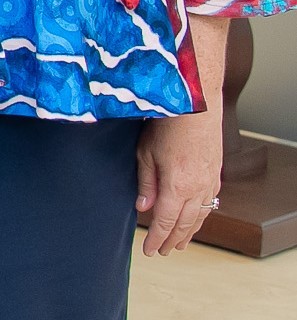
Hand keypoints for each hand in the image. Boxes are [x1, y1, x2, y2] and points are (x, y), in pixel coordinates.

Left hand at [138, 109, 220, 254]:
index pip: (166, 222)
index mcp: (177, 186)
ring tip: (180, 243)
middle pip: (185, 224)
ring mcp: (209, 182)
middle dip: (172, 240)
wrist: (196, 106)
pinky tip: (196, 219)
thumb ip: (146, 184)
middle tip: (163, 252)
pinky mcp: (215, 173)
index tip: (149, 251)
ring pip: (200, 215)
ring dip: (190, 232)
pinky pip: (209, 203)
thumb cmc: (166, 125)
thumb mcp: (145, 154)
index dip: (156, 238)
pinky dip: (201, 216)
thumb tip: (143, 208)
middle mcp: (197, 189)